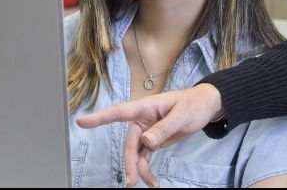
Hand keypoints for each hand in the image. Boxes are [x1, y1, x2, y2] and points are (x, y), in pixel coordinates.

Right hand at [76, 83, 222, 186]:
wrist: (205, 107)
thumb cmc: (193, 104)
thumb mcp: (182, 115)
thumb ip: (164, 128)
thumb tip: (146, 141)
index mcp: (146, 107)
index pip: (120, 112)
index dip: (100, 118)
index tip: (82, 122)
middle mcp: (142, 119)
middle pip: (130, 142)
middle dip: (130, 161)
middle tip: (132, 180)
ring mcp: (147, 130)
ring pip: (136, 153)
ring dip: (139, 169)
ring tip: (149, 185)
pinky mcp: (153, 140)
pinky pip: (145, 157)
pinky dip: (148, 170)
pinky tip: (153, 183)